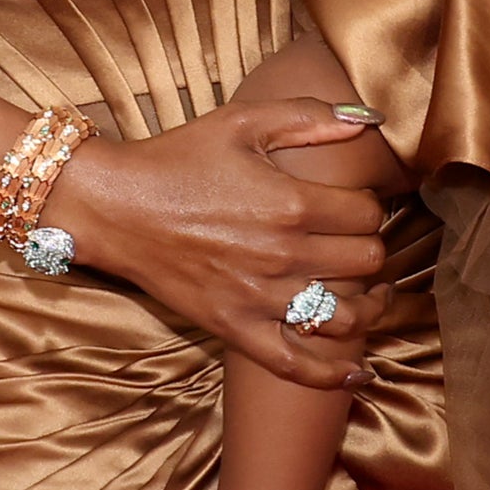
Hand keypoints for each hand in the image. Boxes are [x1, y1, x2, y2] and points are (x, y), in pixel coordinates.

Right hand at [43, 100, 391, 386]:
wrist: (117, 206)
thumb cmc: (178, 158)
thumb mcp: (241, 122)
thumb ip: (307, 117)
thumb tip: (369, 117)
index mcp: (291, 202)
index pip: (368, 213)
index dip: (370, 205)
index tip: (356, 203)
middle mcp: (283, 255)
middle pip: (365, 262)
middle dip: (370, 249)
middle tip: (356, 241)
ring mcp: (261, 298)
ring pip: (347, 317)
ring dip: (369, 307)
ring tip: (372, 294)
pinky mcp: (236, 328)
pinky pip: (296, 364)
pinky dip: (333, 373)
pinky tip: (356, 369)